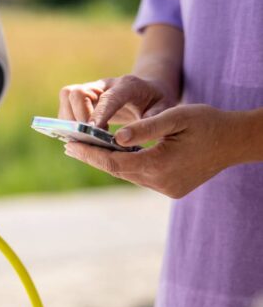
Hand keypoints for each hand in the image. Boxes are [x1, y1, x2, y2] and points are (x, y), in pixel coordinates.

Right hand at [58, 75, 176, 128]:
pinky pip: (65, 106)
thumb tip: (122, 140)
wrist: (151, 92)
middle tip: (90, 137)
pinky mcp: (83, 98)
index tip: (93, 132)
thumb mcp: (165, 113)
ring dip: (69, 120)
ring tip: (85, 138)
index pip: (109, 98)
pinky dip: (68, 123)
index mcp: (128, 85)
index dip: (99, 115)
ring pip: (67, 97)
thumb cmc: (158, 104)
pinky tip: (82, 135)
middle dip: (78, 118)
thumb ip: (148, 124)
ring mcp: (92, 89)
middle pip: (77, 93)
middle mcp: (105, 84)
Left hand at [64, 104, 247, 197]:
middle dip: (93, 157)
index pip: (113, 161)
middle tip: (70, 145)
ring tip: (86, 148)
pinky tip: (115, 154)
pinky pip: (141, 177)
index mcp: (160, 164)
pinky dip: (126, 165)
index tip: (70, 144)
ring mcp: (167, 189)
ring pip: (128, 174)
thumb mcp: (177, 117)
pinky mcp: (171, 189)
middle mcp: (161, 182)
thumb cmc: (207, 123)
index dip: (89, 153)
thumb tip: (115, 136)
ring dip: (109, 161)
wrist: (235, 141)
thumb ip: (146, 127)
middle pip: (117, 170)